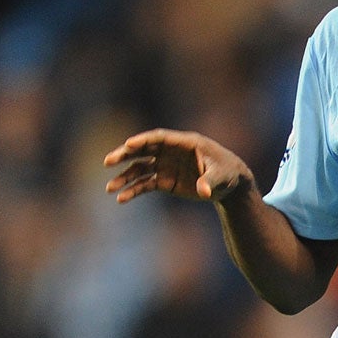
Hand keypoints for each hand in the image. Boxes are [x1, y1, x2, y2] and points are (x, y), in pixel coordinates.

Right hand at [104, 128, 253, 202]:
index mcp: (185, 143)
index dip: (144, 140)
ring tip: (110, 188)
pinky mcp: (165, 181)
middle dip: (125, 155)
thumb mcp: (221, 176)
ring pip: (140, 169)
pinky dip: (134, 191)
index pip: (160, 138)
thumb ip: (210, 181)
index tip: (129, 144)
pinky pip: (145, 184)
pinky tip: (122, 199)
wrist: (229, 185)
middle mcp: (171, 152)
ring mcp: (166, 166)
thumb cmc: (227, 174)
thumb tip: (203, 191)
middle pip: (144, 150)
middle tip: (108, 161)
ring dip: (125, 177)